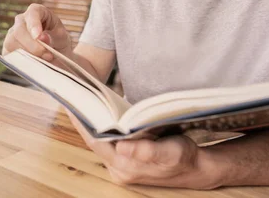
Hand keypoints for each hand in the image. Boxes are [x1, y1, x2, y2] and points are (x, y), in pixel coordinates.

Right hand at [2, 3, 71, 61]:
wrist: (56, 58)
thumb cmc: (59, 43)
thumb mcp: (62, 38)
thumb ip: (53, 36)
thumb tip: (42, 38)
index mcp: (37, 12)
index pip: (33, 13)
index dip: (34, 24)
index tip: (39, 36)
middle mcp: (21, 21)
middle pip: (19, 30)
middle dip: (34, 45)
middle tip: (48, 55)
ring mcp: (12, 34)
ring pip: (12, 43)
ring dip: (29, 54)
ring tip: (45, 60)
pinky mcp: (8, 49)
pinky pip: (10, 55)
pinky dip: (22, 61)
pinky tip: (34, 63)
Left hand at [65, 111, 222, 189]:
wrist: (196, 169)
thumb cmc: (184, 158)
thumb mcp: (171, 153)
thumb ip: (147, 151)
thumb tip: (123, 147)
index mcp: (125, 166)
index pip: (96, 142)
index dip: (83, 123)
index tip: (72, 105)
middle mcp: (118, 169)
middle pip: (94, 142)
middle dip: (84, 121)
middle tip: (73, 99)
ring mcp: (120, 167)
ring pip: (100, 143)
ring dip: (92, 125)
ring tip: (82, 104)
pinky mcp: (125, 162)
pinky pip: (107, 143)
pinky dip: (102, 129)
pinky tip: (98, 116)